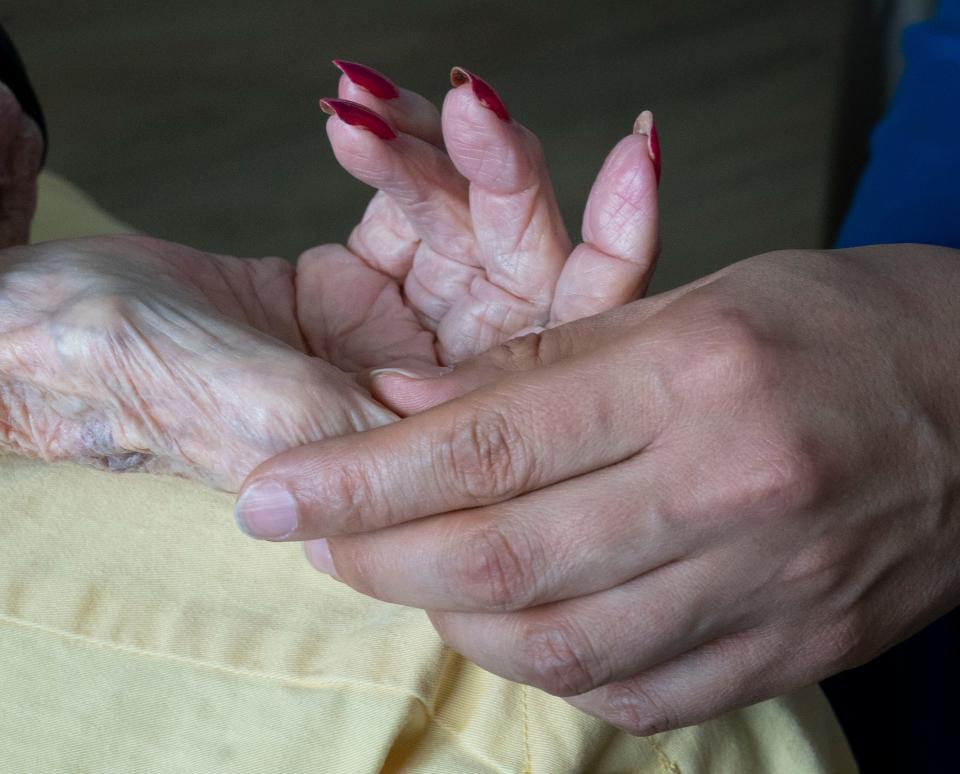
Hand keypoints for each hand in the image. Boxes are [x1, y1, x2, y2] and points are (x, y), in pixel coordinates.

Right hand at [0, 64, 659, 493]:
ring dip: (439, 147)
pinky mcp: (368, 268)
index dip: (611, 261)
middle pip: (531, 272)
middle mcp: (436, 385)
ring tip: (372, 104)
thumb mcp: (279, 418)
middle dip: (509, 178)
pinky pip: (412, 190)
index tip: (637, 166)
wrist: (59, 328)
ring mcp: (407, 323)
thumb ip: (402, 435)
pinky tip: (348, 114)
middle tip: (474, 107)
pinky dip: (392, 146)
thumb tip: (527, 429)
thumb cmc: (149, 382)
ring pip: (471, 218)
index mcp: (433, 443)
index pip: (561, 359)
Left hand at [240, 245, 959, 733]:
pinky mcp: (793, 649)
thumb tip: (408, 407)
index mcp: (694, 378)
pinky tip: (517, 630)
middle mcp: (729, 491)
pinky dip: (555, 673)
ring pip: (561, 646)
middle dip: (377, 557)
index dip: (360, 477)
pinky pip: (641, 697)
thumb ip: (540, 365)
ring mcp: (767, 586)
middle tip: (314, 540)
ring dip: (457, 619)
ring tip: (410, 575)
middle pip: (503, 559)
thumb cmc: (834, 325)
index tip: (276, 493)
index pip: (486, 447)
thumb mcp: (688, 303)